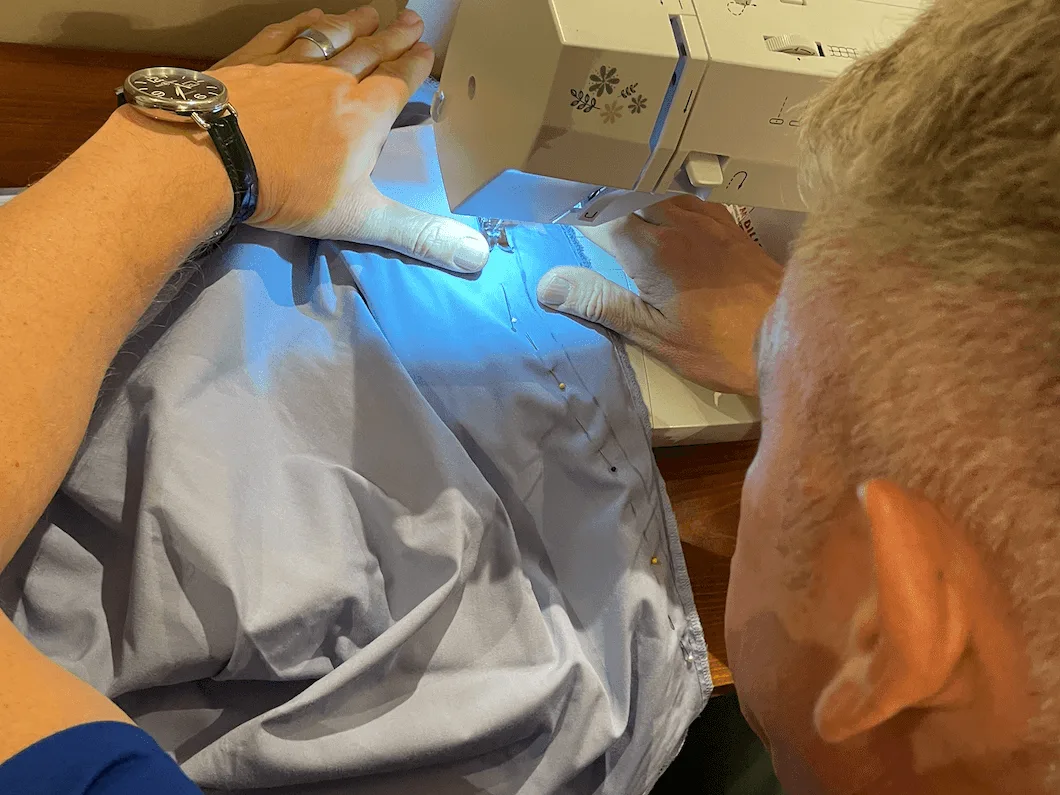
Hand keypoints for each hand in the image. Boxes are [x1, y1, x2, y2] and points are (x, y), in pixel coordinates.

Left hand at [147, 8, 487, 272]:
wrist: (208, 156)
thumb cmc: (288, 191)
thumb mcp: (359, 219)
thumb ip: (416, 235)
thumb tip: (476, 259)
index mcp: (364, 115)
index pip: (397, 83)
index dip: (414, 67)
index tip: (426, 50)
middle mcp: (333, 79)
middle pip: (370, 51)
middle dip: (394, 36)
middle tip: (412, 20)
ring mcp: (290, 63)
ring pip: (332, 36)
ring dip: (354, 23)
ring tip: (371, 12)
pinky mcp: (252, 58)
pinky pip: (286, 31)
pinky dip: (305, 23)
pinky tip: (313, 17)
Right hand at [536, 197, 780, 394]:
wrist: (792, 336)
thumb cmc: (717, 345)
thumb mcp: (651, 333)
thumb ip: (599, 303)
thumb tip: (548, 283)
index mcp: (649, 247)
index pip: (596, 213)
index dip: (574, 214)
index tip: (557, 220)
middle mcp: (676, 222)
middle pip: (626, 194)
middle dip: (602, 202)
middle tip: (583, 216)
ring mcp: (706, 220)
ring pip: (657, 192)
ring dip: (634, 199)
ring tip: (618, 214)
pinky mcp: (729, 225)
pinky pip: (689, 201)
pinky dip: (668, 205)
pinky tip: (667, 222)